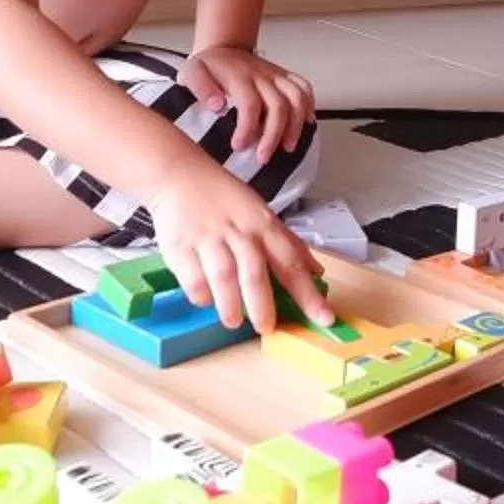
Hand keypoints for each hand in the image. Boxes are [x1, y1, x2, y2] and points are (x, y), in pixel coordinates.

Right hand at [147, 165, 334, 331]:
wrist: (179, 175)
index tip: (324, 318)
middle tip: (266, 328)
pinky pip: (192, 277)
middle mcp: (239, 232)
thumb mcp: (262, 213)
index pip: (291, 262)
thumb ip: (289, 243)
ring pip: (223, 276)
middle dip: (263, 305)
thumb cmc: (224, 198)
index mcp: (263, 225)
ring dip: (230, 304)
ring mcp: (208, 238)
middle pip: (255, 273)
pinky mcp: (180, 245)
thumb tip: (317, 272)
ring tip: (234, 322)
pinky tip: (206, 300)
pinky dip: (200, 293)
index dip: (308, 293)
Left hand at [178, 46, 316, 156]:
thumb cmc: (208, 67)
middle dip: (273, 135)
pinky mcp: (284, 76)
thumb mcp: (192, 73)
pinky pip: (304, 88)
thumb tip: (217, 105)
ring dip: (296, 125)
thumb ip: (201, 88)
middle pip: (278, 105)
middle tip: (263, 157)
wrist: (223, 47)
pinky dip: (309, 107)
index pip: (250, 103)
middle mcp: (261, 74)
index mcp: (239, 75)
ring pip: (297, 98)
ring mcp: (276, 75)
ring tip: (287, 147)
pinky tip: (304, 124)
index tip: (239, 146)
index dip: (247, 128)